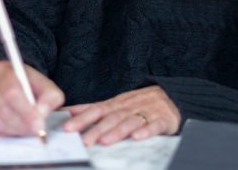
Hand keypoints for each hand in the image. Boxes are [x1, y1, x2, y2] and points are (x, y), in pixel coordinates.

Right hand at [0, 61, 63, 136]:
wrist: (9, 80)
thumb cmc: (27, 84)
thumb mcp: (43, 83)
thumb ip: (50, 95)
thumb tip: (43, 112)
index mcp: (5, 69)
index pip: (12, 92)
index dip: (26, 111)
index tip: (39, 125)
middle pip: (3, 108)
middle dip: (23, 123)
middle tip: (36, 130)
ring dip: (16, 129)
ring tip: (28, 128)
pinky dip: (6, 132)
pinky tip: (16, 127)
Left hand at [63, 86, 180, 145]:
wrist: (170, 96)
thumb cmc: (137, 103)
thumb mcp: (114, 103)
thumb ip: (92, 109)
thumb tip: (68, 111)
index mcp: (116, 104)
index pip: (96, 110)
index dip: (82, 118)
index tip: (68, 127)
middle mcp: (128, 107)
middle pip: (111, 118)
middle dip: (96, 129)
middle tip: (84, 141)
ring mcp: (145, 112)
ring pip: (129, 122)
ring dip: (117, 131)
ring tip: (105, 141)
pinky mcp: (162, 119)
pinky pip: (154, 125)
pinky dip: (146, 131)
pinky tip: (137, 138)